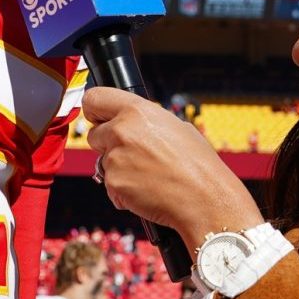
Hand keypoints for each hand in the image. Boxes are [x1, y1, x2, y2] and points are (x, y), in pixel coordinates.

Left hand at [81, 87, 263, 248]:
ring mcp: (115, 158)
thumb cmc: (198, 165)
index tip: (97, 118)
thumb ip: (146, 122)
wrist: (204, 199)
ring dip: (119, 169)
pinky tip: (147, 190)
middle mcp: (122, 131)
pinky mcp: (113, 183)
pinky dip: (123, 190)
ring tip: (149, 176)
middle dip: (107, 144)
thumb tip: (134, 124)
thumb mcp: (177, 127)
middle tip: (133, 155)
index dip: (94, 110)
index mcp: (138, 111)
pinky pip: (110, 185)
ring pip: (103, 162)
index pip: (94, 99)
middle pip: (94, 134)